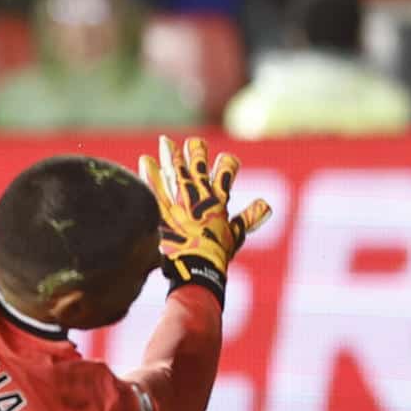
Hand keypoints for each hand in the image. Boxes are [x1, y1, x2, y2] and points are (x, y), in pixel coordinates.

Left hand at [139, 135, 271, 303]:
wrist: (196, 269)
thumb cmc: (216, 255)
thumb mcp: (235, 236)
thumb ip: (248, 218)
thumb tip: (266, 206)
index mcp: (218, 202)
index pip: (226, 174)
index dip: (227, 165)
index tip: (227, 159)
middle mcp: (199, 198)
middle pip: (197, 168)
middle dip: (196, 153)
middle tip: (194, 142)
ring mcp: (179, 203)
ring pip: (175, 172)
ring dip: (170, 155)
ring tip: (165, 141)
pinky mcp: (161, 211)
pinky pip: (153, 188)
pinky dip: (148, 173)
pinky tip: (143, 160)